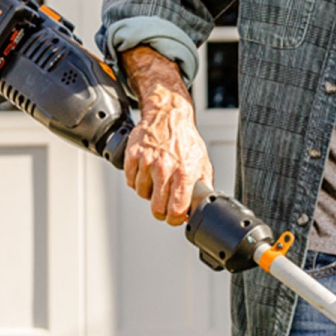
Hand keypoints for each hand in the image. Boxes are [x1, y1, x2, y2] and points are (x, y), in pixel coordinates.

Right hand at [121, 46, 212, 225]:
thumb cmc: (186, 140)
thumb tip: (201, 207)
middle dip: (161, 211)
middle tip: (164, 207)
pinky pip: (131, 182)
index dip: (174, 219)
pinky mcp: (133, 156)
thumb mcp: (203, 163)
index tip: (174, 218)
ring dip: (149, 194)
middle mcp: (165, 168)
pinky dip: (137, 182)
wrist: (169, 116)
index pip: (176, 209)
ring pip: (142, 194)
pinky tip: (146, 174)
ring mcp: (147, 162)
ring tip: (157, 183)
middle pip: (157, 207)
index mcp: (184, 173)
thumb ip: (204, 187)